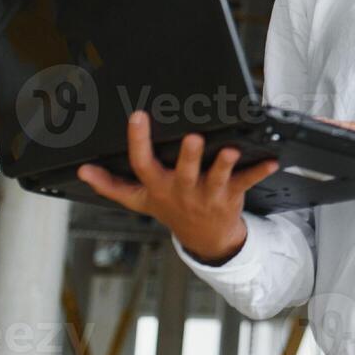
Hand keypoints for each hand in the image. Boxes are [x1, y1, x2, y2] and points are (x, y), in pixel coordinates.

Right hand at [77, 110, 279, 263]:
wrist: (203, 238)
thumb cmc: (170, 209)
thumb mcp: (138, 200)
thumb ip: (110, 185)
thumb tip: (83, 171)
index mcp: (157, 186)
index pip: (142, 163)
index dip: (138, 140)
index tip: (137, 116)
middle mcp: (181, 189)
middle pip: (182, 172)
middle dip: (187, 156)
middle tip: (191, 137)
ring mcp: (207, 193)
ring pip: (216, 177)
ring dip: (223, 164)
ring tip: (230, 150)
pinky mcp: (231, 195)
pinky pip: (246, 182)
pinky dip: (259, 171)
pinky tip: (271, 161)